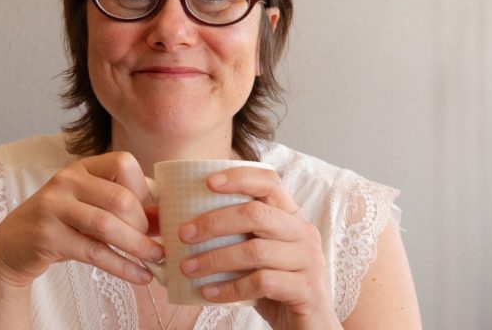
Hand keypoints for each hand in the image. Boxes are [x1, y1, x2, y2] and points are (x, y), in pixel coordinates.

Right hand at [0, 152, 163, 287]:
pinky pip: (94, 252)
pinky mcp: (48, 236)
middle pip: (119, 198)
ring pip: (107, 225)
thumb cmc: (63, 223)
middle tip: (153, 242)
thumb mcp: (90, 206)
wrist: (14, 244)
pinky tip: (141, 276)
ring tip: (156, 259)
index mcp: (82, 168)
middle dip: (143, 224)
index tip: (151, 213)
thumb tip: (164, 219)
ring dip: (138, 246)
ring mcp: (54, 207)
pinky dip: (123, 266)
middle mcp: (67, 181)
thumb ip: (123, 208)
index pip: (124, 163)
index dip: (144, 189)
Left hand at [178, 167, 340, 329]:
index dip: (239, 177)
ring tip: (187, 267)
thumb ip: (236, 236)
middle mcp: (303, 233)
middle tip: (183, 234)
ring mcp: (308, 261)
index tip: (208, 182)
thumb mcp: (258, 255)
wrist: (307, 326)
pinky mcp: (306, 290)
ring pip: (255, 251)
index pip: (269, 182)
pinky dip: (229, 288)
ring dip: (215, 259)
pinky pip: (261, 283)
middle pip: (256, 214)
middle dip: (214, 222)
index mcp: (291, 217)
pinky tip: (208, 292)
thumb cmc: (274, 285)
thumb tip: (184, 225)